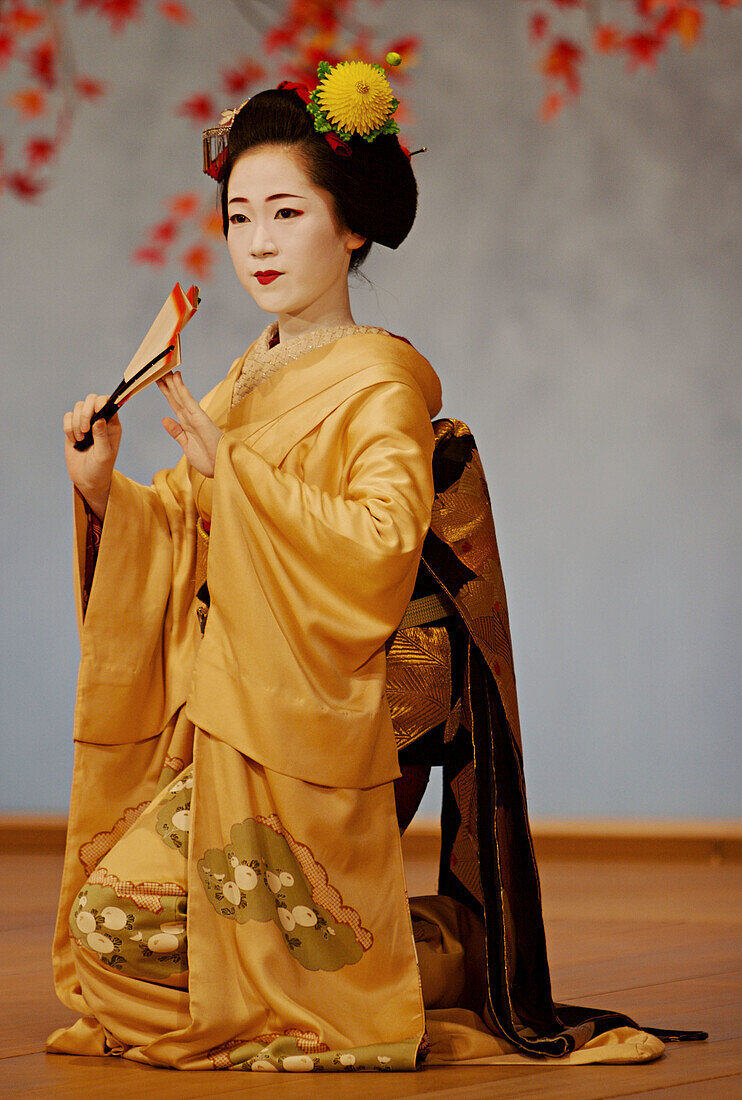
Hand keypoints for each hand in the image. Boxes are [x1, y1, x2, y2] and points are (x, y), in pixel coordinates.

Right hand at [63, 393, 121, 518]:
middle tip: (85, 430)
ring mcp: (86, 422)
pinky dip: (68, 427)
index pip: (108, 402)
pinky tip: (74, 441)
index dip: (102, 402)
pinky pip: (68, 417)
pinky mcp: (73, 428)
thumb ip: (102, 436)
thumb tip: (99, 419)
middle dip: (86, 412)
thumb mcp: (104, 455)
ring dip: (76, 422)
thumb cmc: (101, 468)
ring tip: (80, 439)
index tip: (98, 410)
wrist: (87, 479)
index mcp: (112, 424)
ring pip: (78, 407)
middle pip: (91, 399)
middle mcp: (100, 420)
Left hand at [157, 371, 222, 477]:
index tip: (158, 380)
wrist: (221, 467)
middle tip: (158, 367)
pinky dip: (181, 389)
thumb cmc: (208, 460)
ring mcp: (196, 416)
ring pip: (180, 395)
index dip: (166, 391)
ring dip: (172, 381)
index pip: (174, 404)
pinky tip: (176, 378)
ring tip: (164, 367)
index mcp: (187, 425)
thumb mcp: (186, 446)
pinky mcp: (200, 418)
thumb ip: (176, 432)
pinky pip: (188, 401)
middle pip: (175, 397)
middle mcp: (191, 418)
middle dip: (166, 383)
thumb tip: (164, 419)